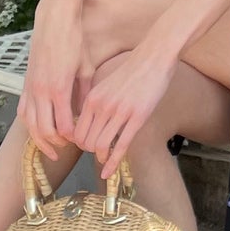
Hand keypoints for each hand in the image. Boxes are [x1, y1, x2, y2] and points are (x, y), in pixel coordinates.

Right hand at [17, 0, 85, 154]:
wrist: (54, 20)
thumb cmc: (74, 41)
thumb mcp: (87, 68)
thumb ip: (85, 94)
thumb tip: (87, 113)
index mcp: (59, 89)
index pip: (64, 127)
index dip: (74, 138)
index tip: (83, 140)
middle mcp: (41, 92)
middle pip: (45, 131)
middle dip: (57, 144)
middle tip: (70, 148)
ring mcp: (30, 88)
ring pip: (30, 125)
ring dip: (41, 139)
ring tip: (53, 148)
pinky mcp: (25, 83)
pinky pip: (23, 111)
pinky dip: (30, 124)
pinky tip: (39, 129)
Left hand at [74, 44, 175, 179]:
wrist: (153, 58)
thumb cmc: (132, 71)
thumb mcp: (106, 85)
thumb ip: (97, 103)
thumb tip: (91, 122)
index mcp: (92, 98)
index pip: (76, 131)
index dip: (80, 144)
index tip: (88, 146)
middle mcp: (102, 106)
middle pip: (86, 142)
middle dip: (90, 152)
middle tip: (98, 153)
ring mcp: (120, 112)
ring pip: (101, 145)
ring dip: (101, 157)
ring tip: (105, 159)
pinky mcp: (137, 117)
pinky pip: (121, 146)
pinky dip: (113, 163)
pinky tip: (109, 172)